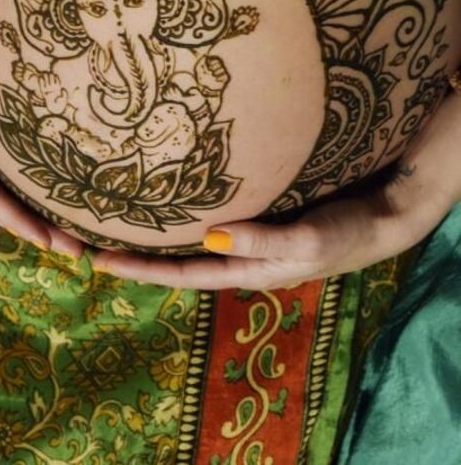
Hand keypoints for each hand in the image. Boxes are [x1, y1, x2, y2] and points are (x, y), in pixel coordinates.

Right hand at [0, 24, 83, 257]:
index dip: (16, 219)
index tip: (45, 240)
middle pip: (9, 202)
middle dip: (42, 227)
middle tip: (78, 251)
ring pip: (21, 187)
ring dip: (49, 209)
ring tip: (85, 230)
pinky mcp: (0, 134)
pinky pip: (27, 160)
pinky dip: (49, 176)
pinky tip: (77, 184)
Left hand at [91, 90, 460, 288]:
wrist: (380, 215)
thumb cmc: (345, 232)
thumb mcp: (306, 240)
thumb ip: (259, 240)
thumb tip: (206, 237)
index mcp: (243, 269)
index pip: (178, 273)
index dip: (136, 268)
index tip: (92, 259)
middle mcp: (236, 254)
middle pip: (175, 257)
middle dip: (133, 250)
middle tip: (87, 233)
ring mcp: (245, 235)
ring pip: (188, 236)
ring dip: (153, 230)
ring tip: (114, 213)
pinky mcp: (256, 213)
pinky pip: (207, 214)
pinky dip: (182, 209)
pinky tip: (167, 193)